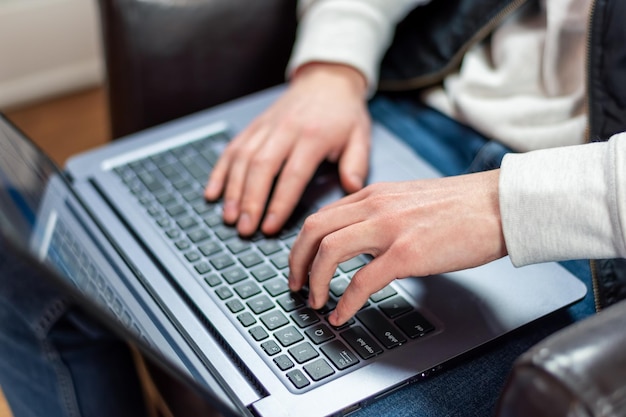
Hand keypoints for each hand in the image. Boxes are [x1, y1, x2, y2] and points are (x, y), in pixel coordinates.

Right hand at [204, 62, 370, 235]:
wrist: (326, 79)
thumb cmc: (344, 113)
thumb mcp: (360, 135)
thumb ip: (356, 164)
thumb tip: (351, 188)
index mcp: (313, 136)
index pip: (293, 175)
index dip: (279, 203)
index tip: (270, 228)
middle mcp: (285, 130)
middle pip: (261, 168)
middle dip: (249, 201)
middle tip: (244, 228)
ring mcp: (266, 126)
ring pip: (242, 159)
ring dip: (232, 190)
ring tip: (228, 217)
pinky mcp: (254, 125)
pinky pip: (232, 148)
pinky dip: (220, 171)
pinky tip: (212, 193)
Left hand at [288, 170, 507, 325]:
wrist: (499, 204)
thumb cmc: (461, 206)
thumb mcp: (408, 199)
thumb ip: (380, 213)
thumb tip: (362, 237)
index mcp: (373, 194)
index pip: (322, 216)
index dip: (304, 244)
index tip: (302, 264)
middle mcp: (374, 206)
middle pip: (313, 230)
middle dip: (297, 261)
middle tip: (297, 285)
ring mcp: (389, 228)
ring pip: (329, 251)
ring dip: (315, 280)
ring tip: (316, 302)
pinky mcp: (407, 253)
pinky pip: (362, 281)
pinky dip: (345, 301)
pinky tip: (343, 314)